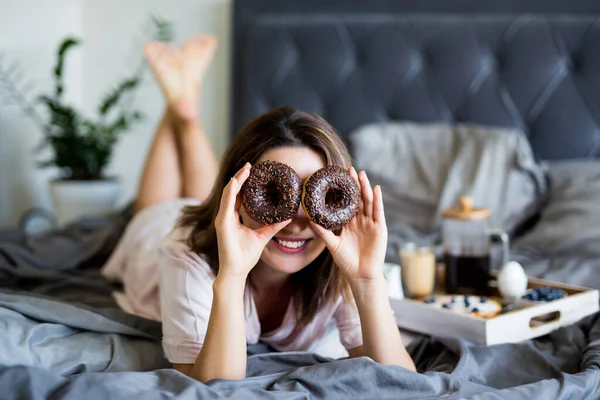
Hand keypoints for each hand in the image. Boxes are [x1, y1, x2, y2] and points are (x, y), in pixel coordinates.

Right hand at [215, 163, 290, 277]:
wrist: (236, 270)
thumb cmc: (245, 256)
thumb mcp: (263, 237)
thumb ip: (273, 226)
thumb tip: (288, 217)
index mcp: (233, 217)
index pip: (238, 196)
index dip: (244, 183)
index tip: (253, 171)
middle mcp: (226, 216)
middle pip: (232, 192)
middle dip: (240, 177)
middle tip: (250, 164)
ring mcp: (223, 219)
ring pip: (228, 194)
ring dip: (236, 180)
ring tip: (245, 169)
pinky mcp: (222, 224)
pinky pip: (226, 204)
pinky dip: (230, 192)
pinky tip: (235, 182)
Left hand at [311, 167, 386, 280]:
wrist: (360, 275)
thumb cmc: (347, 262)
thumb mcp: (332, 245)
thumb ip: (322, 232)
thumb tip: (308, 219)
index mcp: (350, 224)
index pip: (346, 203)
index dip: (343, 191)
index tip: (337, 178)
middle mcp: (361, 221)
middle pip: (358, 198)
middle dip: (354, 184)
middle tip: (349, 169)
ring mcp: (371, 224)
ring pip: (368, 202)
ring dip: (366, 188)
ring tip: (361, 174)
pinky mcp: (380, 228)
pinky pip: (378, 211)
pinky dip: (377, 200)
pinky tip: (376, 189)